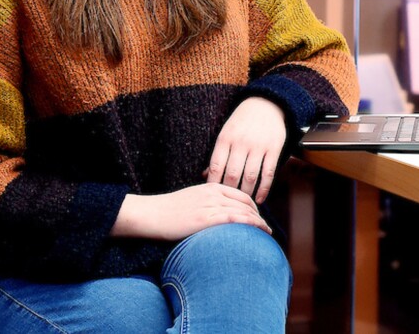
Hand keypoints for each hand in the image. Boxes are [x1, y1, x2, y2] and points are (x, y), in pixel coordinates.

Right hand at [110, 183, 269, 240]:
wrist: (151, 214)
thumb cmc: (167, 211)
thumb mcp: (190, 200)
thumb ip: (206, 204)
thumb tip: (216, 216)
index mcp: (210, 186)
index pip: (240, 194)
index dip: (253, 206)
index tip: (257, 218)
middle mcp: (214, 193)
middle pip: (246, 202)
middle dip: (259, 215)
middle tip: (265, 228)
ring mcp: (211, 204)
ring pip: (245, 210)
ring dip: (260, 222)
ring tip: (267, 233)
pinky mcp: (207, 218)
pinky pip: (237, 219)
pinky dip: (253, 224)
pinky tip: (260, 232)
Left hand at [205, 96, 287, 203]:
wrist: (266, 104)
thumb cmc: (241, 121)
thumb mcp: (226, 133)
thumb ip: (218, 154)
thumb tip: (206, 175)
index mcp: (225, 138)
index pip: (216, 166)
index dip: (213, 184)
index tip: (212, 196)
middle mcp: (241, 142)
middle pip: (233, 174)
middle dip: (230, 192)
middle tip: (229, 204)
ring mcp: (258, 146)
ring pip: (250, 177)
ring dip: (246, 193)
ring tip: (243, 203)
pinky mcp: (274, 149)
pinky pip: (268, 174)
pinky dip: (263, 189)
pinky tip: (260, 199)